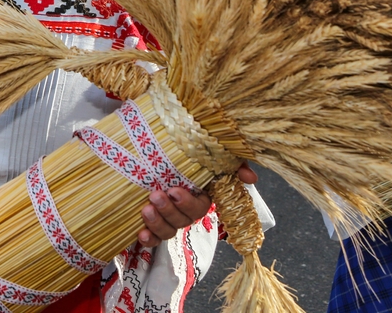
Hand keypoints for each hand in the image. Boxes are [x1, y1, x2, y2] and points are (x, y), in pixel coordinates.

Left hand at [136, 163, 257, 246]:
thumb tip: (251, 177)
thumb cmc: (180, 153)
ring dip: (158, 224)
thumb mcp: (207, 153)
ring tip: (146, 209)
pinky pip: (153, 239)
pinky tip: (140, 234)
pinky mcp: (151, 224)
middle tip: (156, 195)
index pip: (199, 207)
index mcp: (198, 196)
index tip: (174, 192)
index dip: (188, 203)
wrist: (147, 152)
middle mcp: (184, 210)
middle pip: (183, 220)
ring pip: (168, 231)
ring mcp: (167, 218)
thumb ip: (232, 163)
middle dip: (169, 211)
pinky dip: (148, 239)